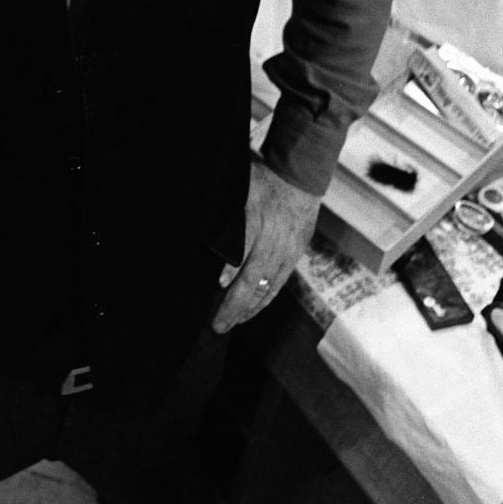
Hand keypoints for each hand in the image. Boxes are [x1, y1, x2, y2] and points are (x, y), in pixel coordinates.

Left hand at [211, 157, 318, 332]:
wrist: (300, 177)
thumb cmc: (262, 180)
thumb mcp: (238, 188)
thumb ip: (223, 212)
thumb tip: (202, 231)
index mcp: (256, 220)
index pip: (242, 251)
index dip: (230, 270)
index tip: (217, 286)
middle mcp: (273, 241)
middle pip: (253, 279)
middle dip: (235, 305)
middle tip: (218, 325)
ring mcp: (286, 251)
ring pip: (267, 287)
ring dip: (249, 308)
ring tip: (232, 323)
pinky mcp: (294, 255)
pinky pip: (278, 283)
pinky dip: (265, 299)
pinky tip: (253, 309)